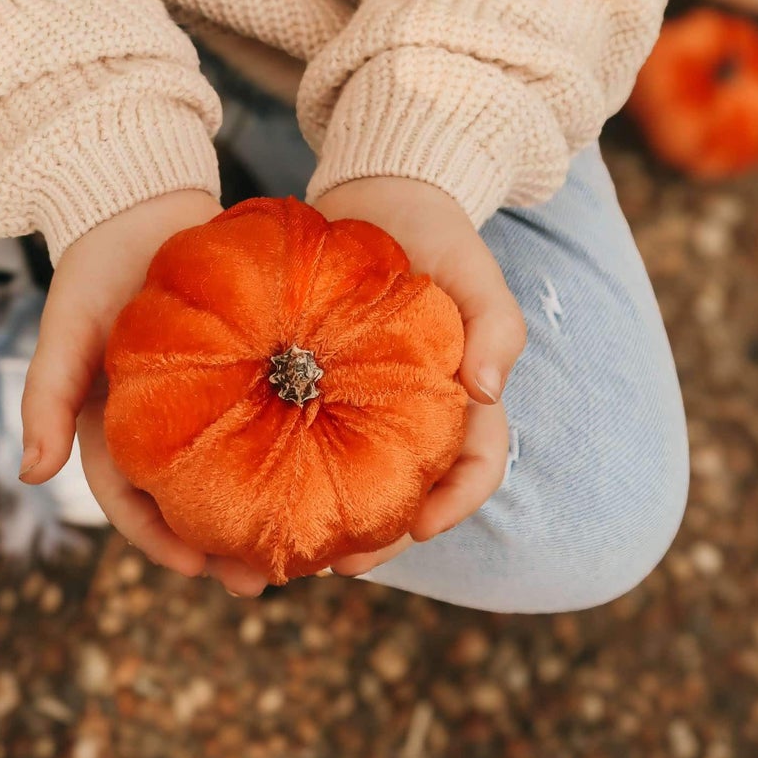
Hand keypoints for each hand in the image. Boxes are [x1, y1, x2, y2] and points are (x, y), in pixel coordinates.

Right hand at [17, 189, 275, 598]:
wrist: (143, 196)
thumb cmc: (95, 261)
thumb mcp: (66, 326)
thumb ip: (45, 395)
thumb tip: (32, 476)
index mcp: (110, 424)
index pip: (130, 501)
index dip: (161, 540)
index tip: (199, 567)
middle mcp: (157, 422)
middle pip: (187, 502)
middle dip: (219, 547)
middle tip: (261, 579)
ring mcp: (200, 397)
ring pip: (229, 471)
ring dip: (256, 513)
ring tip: (299, 550)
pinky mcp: (242, 367)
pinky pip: (264, 421)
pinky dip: (285, 453)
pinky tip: (319, 473)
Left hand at [313, 175, 525, 580]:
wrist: (379, 193)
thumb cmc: (436, 233)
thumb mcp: (473, 267)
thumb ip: (496, 322)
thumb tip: (491, 389)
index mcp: (464, 396)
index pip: (477, 466)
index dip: (455, 504)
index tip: (420, 527)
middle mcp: (418, 413)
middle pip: (410, 495)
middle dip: (382, 537)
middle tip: (341, 564)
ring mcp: (368, 404)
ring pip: (358, 481)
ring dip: (333, 522)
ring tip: (293, 551)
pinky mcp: (321, 388)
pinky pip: (310, 441)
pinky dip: (293, 474)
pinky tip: (261, 494)